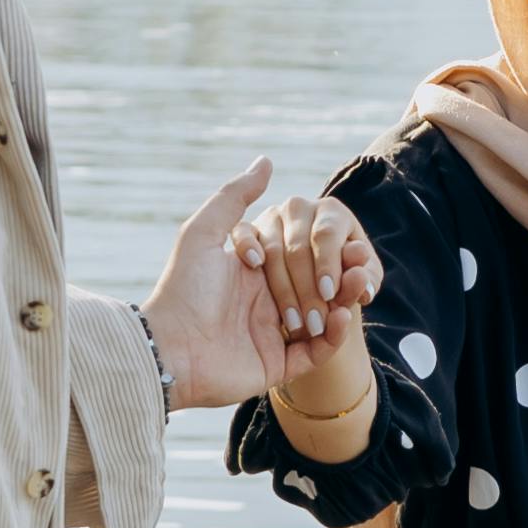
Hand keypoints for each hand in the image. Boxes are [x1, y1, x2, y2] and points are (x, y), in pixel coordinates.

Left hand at [138, 159, 382, 407]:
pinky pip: (316, 352)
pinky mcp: (278, 365)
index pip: (299, 257)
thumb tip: (266, 161)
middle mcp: (266, 302)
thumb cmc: (183, 287)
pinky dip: (334, 336)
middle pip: (317, 286)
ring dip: (342, 301)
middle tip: (358, 264)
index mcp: (254, 272)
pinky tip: (341, 316)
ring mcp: (273, 335)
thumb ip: (234, 197)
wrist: (169, 347)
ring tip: (356, 287)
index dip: (322, 250)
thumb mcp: (203, 233)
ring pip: (323, 318)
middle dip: (338, 275)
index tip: (342, 240)